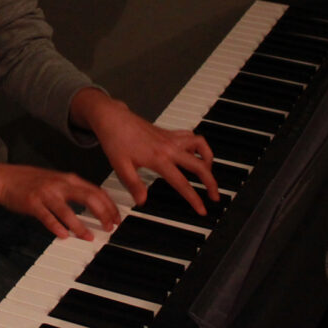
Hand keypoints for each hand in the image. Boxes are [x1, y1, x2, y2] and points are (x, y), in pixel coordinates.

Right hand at [0, 162, 119, 239]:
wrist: (6, 178)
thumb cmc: (33, 181)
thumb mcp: (58, 180)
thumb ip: (75, 190)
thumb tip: (96, 203)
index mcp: (69, 179)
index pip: (96, 191)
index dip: (109, 205)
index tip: (116, 218)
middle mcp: (60, 185)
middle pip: (88, 198)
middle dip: (102, 214)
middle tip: (109, 228)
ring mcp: (46, 194)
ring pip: (67, 211)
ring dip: (80, 226)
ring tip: (88, 237)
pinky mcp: (33, 203)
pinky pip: (47, 217)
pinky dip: (56, 227)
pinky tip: (63, 236)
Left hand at [71, 88, 219, 214]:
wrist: (112, 118)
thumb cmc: (115, 140)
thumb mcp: (120, 166)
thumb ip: (133, 185)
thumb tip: (142, 201)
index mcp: (159, 159)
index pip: (182, 183)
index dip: (194, 198)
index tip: (202, 209)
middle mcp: (169, 148)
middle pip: (199, 165)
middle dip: (211, 182)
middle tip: (215, 196)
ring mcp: (171, 139)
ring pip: (200, 146)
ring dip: (208, 159)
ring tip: (207, 172)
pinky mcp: (169, 133)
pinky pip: (191, 137)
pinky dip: (198, 146)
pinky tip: (194, 154)